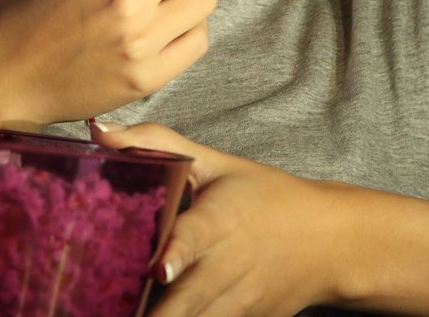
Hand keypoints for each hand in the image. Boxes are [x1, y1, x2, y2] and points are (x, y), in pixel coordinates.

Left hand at [92, 121, 343, 316]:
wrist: (330, 243)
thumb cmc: (266, 196)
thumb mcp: (216, 163)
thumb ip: (155, 143)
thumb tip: (98, 130)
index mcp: (221, 220)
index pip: (197, 238)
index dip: (177, 255)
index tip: (159, 269)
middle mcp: (229, 266)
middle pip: (189, 300)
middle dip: (155, 313)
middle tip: (115, 309)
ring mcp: (239, 301)